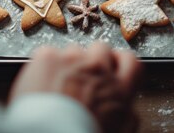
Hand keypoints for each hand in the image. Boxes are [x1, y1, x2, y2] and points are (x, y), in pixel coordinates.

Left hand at [10, 43, 142, 132]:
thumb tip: (128, 110)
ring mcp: (72, 60)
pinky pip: (49, 53)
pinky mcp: (48, 57)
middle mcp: (98, 70)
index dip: (120, 62)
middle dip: (93, 60)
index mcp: (119, 89)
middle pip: (101, 49)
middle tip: (82, 77)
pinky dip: (45, 66)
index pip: (130, 61)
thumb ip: (126, 114)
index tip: (112, 67)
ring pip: (74, 50)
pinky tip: (42, 84)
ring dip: (69, 63)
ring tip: (58, 85)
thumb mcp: (118, 130)